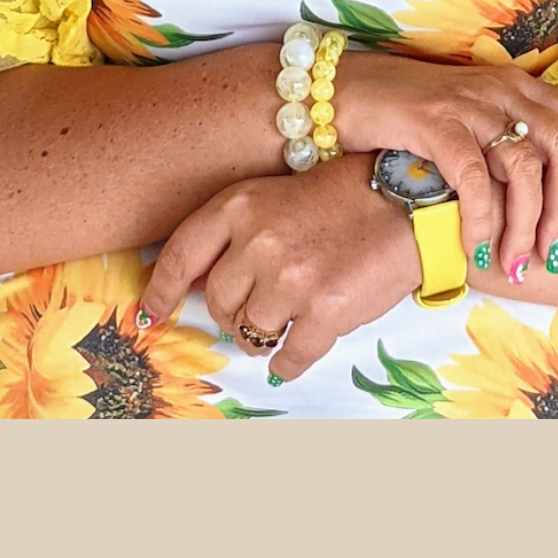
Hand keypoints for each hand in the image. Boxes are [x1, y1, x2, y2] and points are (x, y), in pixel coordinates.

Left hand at [138, 155, 420, 382]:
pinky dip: (287, 362)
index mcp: (240, 205)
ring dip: (262, 335)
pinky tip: (296, 350)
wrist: (407, 201)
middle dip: (232, 312)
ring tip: (285, 320)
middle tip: (255, 306)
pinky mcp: (325, 312)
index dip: (161, 291)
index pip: (180, 256)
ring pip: (250, 332)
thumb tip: (195, 286)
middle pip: (217, 302)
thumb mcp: (275, 196)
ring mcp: (291, 279)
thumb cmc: (341, 196)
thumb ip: (235, 233)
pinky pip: (288, 357)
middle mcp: (259, 241)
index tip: (150, 314)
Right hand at [333, 52, 557, 279]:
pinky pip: (473, 176)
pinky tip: (474, 246)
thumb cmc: (412, 110)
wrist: (344, 91)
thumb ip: (530, 108)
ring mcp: (468, 103)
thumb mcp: (477, 105)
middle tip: (555, 254)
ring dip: (526, 222)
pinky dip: (481, 216)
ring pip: (524, 165)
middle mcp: (500, 88)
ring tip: (516, 262)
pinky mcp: (434, 121)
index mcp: (518, 84)